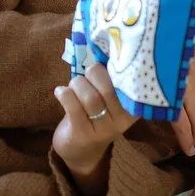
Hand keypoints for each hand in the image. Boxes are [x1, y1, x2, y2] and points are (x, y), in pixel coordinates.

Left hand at [53, 63, 137, 192]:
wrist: (82, 150)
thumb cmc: (96, 114)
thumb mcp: (110, 98)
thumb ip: (112, 77)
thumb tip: (104, 45)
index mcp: (134, 106)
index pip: (132, 83)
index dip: (120, 65)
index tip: (109, 56)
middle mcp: (123, 119)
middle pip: (109, 88)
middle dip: (94, 73)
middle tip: (88, 72)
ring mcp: (103, 129)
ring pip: (90, 97)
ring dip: (77, 84)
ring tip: (73, 85)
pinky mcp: (83, 134)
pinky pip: (73, 107)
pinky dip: (64, 94)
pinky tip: (60, 92)